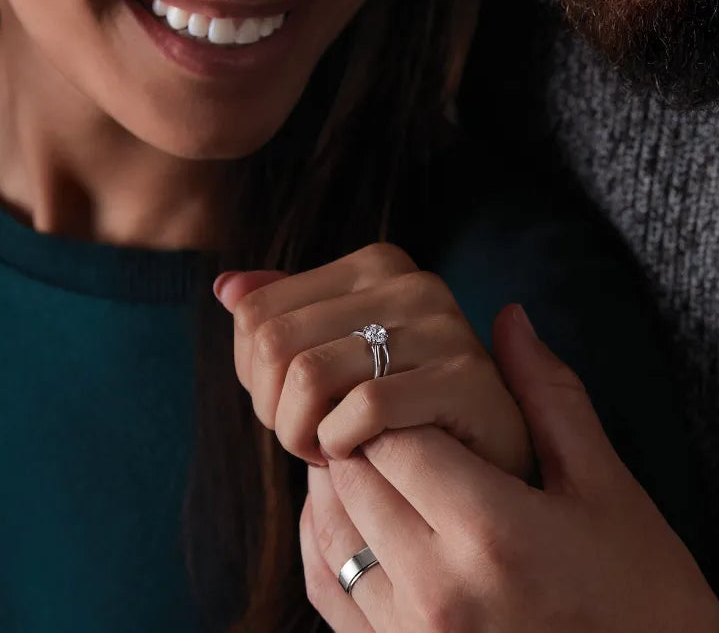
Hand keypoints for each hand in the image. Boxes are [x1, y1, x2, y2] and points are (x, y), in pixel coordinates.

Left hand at [214, 243, 531, 477]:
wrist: (492, 448)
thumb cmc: (406, 402)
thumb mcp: (342, 350)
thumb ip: (287, 314)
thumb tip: (226, 286)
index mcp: (377, 264)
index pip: (256, 312)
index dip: (254, 374)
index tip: (288, 406)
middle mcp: (412, 282)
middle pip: (275, 343)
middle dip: (274, 409)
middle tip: (306, 436)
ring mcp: (443, 326)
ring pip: (308, 376)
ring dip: (302, 434)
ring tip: (329, 448)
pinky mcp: (465, 377)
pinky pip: (362, 410)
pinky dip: (342, 443)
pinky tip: (358, 454)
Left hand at [302, 304, 718, 632]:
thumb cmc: (641, 592)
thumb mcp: (604, 485)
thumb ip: (548, 394)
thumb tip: (509, 314)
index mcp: (491, 532)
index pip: (393, 434)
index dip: (389, 397)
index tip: (404, 383)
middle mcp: (438, 590)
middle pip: (354, 477)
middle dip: (360, 434)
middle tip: (380, 410)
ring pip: (331, 532)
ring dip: (336, 482)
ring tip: (359, 450)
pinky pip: (329, 592)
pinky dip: (324, 542)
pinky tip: (345, 513)